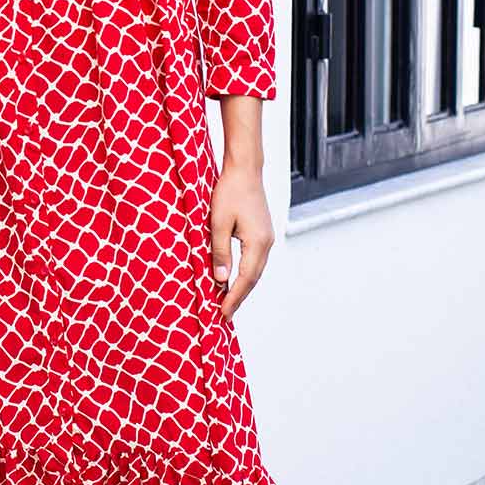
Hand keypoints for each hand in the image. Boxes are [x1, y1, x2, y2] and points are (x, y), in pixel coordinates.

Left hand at [209, 164, 273, 319]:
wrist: (245, 169)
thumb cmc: (229, 191)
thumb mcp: (217, 223)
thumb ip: (219, 252)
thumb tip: (220, 280)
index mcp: (257, 242)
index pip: (245, 279)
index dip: (233, 298)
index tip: (222, 313)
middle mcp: (266, 243)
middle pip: (253, 278)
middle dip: (238, 297)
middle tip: (224, 315)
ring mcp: (267, 238)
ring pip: (255, 270)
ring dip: (242, 287)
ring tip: (228, 302)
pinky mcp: (262, 233)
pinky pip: (255, 260)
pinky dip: (245, 273)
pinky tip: (235, 278)